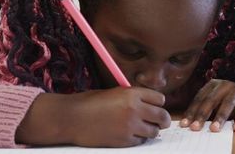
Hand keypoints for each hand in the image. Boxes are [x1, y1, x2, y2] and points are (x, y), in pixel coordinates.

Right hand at [16, 87, 170, 146]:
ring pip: (154, 132)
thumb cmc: (90, 103)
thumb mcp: (114, 92)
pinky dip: (137, 139)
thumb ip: (132, 97)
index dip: (158, 103)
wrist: (71, 118)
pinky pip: (140, 141)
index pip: (160, 99)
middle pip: (162, 116)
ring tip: (141, 128)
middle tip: (161, 122)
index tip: (156, 106)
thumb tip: (149, 104)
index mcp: (132, 94)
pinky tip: (128, 134)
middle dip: (163, 120)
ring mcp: (130, 126)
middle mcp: (134, 109)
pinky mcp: (124, 141)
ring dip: (150, 130)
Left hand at [180, 79, 234, 132]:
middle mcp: (224, 85)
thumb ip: (206, 110)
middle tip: (195, 128)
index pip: (199, 99)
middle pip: (211, 101)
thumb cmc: (232, 100)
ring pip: (227, 104)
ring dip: (220, 117)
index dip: (192, 112)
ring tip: (214, 129)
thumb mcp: (217, 101)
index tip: (184, 125)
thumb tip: (190, 125)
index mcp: (213, 85)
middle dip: (202, 115)